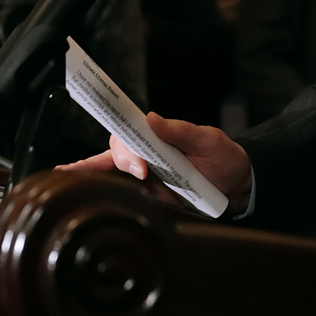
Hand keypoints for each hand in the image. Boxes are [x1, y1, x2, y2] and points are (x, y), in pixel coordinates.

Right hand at [58, 111, 253, 211]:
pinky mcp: (148, 197)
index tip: (139, 164)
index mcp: (156, 136)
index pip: (127, 133)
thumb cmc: (222, 157)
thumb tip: (152, 118)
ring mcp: (144, 177)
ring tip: (79, 180)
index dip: (125, 146)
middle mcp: (145, 154)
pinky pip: (122, 194)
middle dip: (122, 163)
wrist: (236, 187)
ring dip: (95, 177)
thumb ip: (181, 131)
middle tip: (142, 175)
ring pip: (111, 173)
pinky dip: (100, 192)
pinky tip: (79, 191)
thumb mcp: (208, 140)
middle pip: (116, 155)